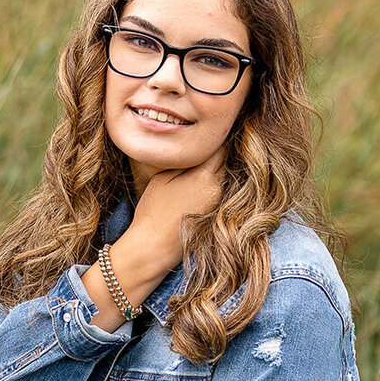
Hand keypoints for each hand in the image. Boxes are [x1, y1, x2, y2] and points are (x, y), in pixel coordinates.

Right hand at [119, 149, 227, 276]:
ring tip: (196, 168)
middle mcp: (218, 188)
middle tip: (201, 148)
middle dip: (216, 153)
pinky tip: (196, 187)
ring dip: (214, 169)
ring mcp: (219, 202)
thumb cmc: (154, 210)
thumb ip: (186, 161)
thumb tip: (198, 149)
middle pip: (225, 161)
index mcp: (205, 175)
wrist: (154, 246)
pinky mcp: (217, 213)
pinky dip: (211, 184)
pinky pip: (218, 190)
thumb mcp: (164, 177)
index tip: (205, 134)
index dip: (212, 139)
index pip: (220, 147)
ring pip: (222, 175)